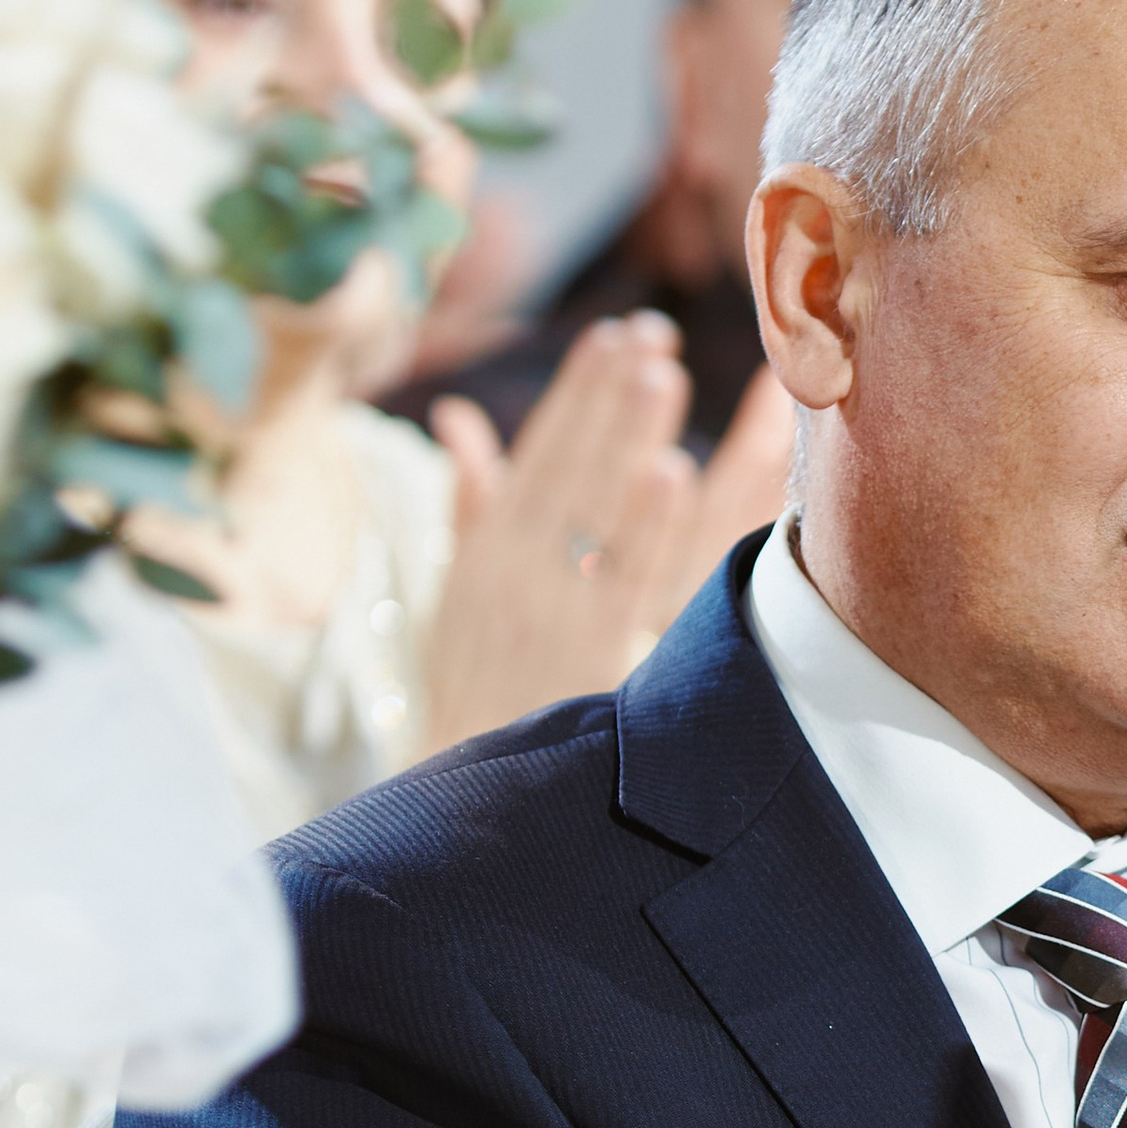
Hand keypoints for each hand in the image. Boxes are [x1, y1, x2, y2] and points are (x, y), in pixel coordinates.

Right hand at [424, 319, 796, 749]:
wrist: (465, 795)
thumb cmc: (469, 687)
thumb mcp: (459, 590)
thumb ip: (469, 501)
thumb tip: (456, 417)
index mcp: (484, 550)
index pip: (536, 452)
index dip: (575, 392)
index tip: (612, 334)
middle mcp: (511, 569)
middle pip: (566, 466)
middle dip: (608, 396)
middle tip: (649, 333)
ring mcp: (549, 607)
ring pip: (593, 508)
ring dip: (626, 439)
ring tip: (661, 373)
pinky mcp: (586, 650)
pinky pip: (620, 576)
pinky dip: (642, 524)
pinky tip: (670, 472)